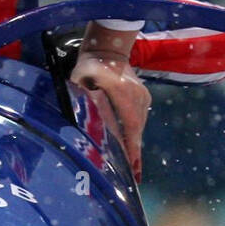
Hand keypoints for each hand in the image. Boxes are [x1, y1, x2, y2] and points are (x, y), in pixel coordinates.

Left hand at [70, 47, 150, 181]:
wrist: (108, 48)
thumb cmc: (89, 67)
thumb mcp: (80, 82)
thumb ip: (87, 101)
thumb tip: (93, 124)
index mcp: (122, 92)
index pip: (129, 124)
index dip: (130, 146)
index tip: (132, 165)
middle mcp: (137, 95)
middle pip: (137, 128)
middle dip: (135, 152)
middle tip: (135, 177)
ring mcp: (143, 95)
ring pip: (139, 124)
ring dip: (135, 144)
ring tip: (134, 168)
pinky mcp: (144, 96)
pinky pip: (140, 118)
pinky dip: (135, 133)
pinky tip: (132, 147)